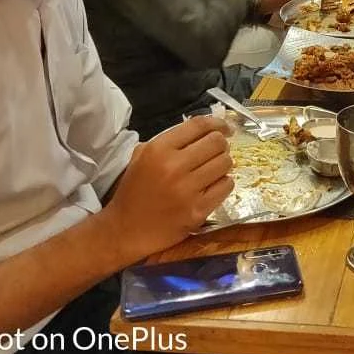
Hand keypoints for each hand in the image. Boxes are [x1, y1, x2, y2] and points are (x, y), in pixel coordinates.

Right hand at [102, 117, 234, 261]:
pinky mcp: (198, 210)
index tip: (225, 128)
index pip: (198, 125)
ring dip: (223, 163)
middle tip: (216, 152)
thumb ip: (169, 141)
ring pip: (225, 163)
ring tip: (213, 169)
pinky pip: (226, 186)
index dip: (217, 123)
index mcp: (158, 150)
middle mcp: (174, 166)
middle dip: (221, 144)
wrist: (126, 230)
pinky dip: (224, 183)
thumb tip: (205, 131)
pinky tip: (214, 186)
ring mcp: (187, 190)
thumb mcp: (141, 157)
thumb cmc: (134, 192)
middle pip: (216, 142)